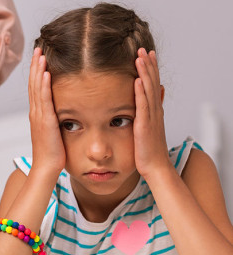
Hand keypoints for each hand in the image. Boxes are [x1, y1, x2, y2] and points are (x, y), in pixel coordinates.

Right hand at [28, 47, 65, 175]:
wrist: (46, 169)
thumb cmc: (53, 155)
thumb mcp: (55, 134)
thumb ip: (56, 122)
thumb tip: (63, 115)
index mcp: (38, 115)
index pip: (36, 89)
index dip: (37, 73)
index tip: (40, 58)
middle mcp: (35, 113)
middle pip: (34, 84)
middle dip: (36, 66)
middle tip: (38, 49)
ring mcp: (39, 117)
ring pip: (36, 89)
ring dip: (38, 70)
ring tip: (40, 54)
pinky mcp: (45, 122)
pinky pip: (44, 100)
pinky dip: (43, 85)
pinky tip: (45, 73)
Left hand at [133, 49, 170, 177]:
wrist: (155, 166)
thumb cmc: (149, 150)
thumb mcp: (150, 127)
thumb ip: (151, 111)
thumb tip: (157, 94)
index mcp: (154, 110)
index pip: (153, 84)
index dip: (151, 69)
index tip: (147, 54)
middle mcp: (154, 111)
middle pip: (153, 82)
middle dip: (148, 65)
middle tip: (144, 48)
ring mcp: (151, 117)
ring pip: (149, 90)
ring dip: (145, 72)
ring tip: (141, 57)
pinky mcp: (144, 125)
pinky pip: (143, 105)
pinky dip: (141, 92)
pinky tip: (138, 80)